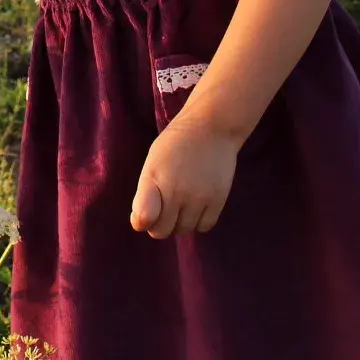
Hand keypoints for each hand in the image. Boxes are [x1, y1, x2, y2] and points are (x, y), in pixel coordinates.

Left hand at [130, 115, 240, 238]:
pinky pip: (204, 226)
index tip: (144, 214)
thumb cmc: (175, 146)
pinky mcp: (218, 200)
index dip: (141, 222)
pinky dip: (198, 222)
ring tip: (181, 204)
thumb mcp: (152, 164)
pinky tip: (196, 207)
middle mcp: (176, 192)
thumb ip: (145, 194)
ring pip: (184, 230)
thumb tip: (142, 223)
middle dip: (160, 224)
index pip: (143, 219)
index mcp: (153, 180)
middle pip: (162, 231)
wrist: (210, 128)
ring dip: (180, 223)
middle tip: (164, 209)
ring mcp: (199, 198)